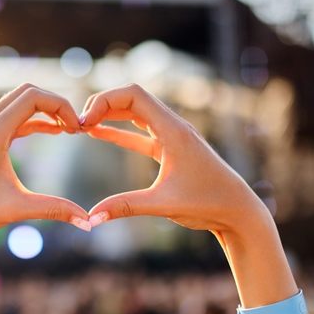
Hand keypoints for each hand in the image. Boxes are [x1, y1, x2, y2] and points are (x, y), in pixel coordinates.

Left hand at [0, 84, 89, 244]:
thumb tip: (89, 222)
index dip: (61, 106)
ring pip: (16, 103)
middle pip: (26, 92)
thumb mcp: (16, 209)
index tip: (78, 130)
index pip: (33, 97)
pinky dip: (30, 121)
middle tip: (76, 127)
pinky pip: (8, 118)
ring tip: (68, 129)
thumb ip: (54, 210)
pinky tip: (50, 132)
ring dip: (42, 111)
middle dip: (54, 104)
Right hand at [80, 84, 269, 234]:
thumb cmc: (208, 204)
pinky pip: (140, 133)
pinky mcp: (171, 150)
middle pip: (132, 99)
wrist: (237, 211)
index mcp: (173, 130)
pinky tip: (98, 133)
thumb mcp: (163, 205)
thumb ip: (126, 207)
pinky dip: (119, 132)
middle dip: (102, 105)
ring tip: (81, 126)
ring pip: (135, 114)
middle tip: (76, 125)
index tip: (83, 122)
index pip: (134, 96)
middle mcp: (173, 127)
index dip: (104, 101)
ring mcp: (172, 137)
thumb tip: (92, 217)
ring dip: (109, 116)